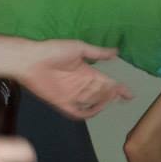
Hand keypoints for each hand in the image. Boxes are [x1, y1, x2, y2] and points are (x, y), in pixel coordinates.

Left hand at [17, 39, 132, 118]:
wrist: (31, 59)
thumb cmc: (53, 50)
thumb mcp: (79, 48)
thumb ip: (98, 53)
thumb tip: (116, 51)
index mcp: (87, 73)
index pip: (107, 83)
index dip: (118, 89)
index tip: (129, 94)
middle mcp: (82, 86)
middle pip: (102, 94)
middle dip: (111, 95)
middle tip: (116, 92)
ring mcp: (73, 95)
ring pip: (93, 104)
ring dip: (101, 103)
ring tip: (107, 98)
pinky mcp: (62, 103)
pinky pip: (77, 113)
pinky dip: (86, 114)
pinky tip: (93, 111)